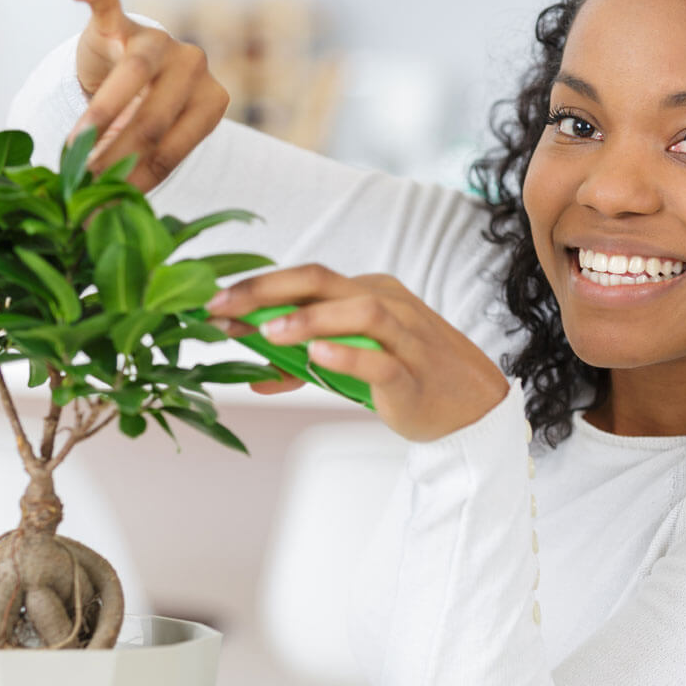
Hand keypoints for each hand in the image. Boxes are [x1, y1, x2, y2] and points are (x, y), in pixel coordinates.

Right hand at [68, 0, 229, 192]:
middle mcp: (193, 65)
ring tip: (74, 147)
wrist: (130, 67)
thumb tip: (110, 225)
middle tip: (86, 185)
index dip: (138, 178)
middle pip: (152, 117)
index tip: (109, 202)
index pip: (171, 147)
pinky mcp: (121, 18)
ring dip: (100, 115)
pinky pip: (107, 1)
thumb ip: (142, 170)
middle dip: (116, 156)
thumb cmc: (147, 115)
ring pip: (131, 74)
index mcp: (212, 101)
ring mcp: (158, 38)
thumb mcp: (154, 143)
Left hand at [205, 265, 509, 441]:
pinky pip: (382, 361)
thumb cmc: (409, 377)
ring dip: (309, 319)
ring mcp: (404, 338)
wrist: (471, 407)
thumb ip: (305, 364)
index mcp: (368, 293)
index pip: (307, 278)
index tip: (214, 302)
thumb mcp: (353, 364)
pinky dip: (348, 356)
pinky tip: (317, 358)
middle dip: (268, 290)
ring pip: (359, 312)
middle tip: (224, 306)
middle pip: (324, 281)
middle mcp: (387, 305)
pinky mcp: (413, 376)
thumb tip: (254, 374)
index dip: (257, 286)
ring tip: (268, 333)